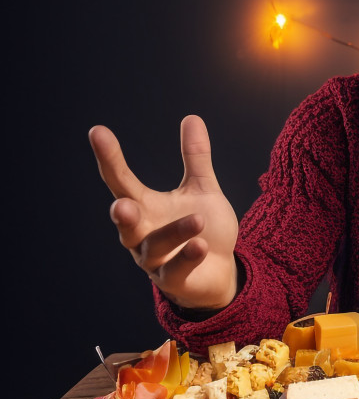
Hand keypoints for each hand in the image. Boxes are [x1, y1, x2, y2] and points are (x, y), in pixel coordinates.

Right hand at [89, 115, 239, 308]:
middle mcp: (142, 233)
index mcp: (145, 207)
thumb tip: (192, 117)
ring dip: (175, 232)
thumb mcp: (201, 190)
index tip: (97, 132)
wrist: (220, 271)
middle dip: (122, 215)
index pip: (121, 180)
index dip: (109, 158)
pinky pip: (176, 270)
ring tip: (198, 220)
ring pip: (155, 246)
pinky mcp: (173, 280)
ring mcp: (154, 260)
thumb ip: (195, 159)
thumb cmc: (205, 229)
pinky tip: (200, 246)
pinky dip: (187, 257)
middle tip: (123, 206)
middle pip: (124, 222)